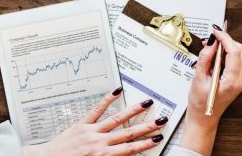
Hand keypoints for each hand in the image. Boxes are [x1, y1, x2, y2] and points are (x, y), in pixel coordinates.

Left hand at [22, 89, 166, 155]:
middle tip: (160, 120)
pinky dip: (107, 100)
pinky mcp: (81, 125)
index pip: (129, 149)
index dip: (145, 143)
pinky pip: (96, 110)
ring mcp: (91, 132)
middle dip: (146, 127)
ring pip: (116, 120)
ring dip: (133, 111)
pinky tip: (117, 91)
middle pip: (128, 133)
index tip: (157, 138)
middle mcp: (99, 143)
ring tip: (146, 103)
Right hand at [179, 28, 241, 154]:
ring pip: (237, 54)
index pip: (234, 52)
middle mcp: (240, 80)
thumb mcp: (198, 79)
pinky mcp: (237, 80)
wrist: (203, 119)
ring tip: (209, 48)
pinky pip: (234, 61)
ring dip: (225, 48)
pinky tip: (214, 57)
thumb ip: (205, 59)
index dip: (225, 38)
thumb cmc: (199, 104)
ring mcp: (240, 80)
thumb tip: (211, 42)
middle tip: (211, 39)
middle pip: (238, 51)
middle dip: (226, 41)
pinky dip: (225, 55)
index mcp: (232, 81)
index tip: (216, 32)